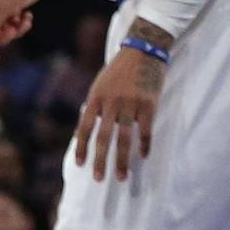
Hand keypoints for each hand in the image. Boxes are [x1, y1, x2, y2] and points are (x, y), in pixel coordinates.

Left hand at [73, 38, 165, 179]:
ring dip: (122, 159)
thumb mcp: (99, 86)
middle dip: (100, 160)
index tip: (80, 164)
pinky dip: (144, 144)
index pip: (84, 128)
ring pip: (125, 138)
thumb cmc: (117, 71)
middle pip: (103, 138)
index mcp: (95, 98)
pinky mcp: (149, 104)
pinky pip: (145, 130)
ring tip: (121, 176)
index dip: (81, 147)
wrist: (142, 51)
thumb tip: (83, 131)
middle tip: (99, 179)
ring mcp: (131, 104)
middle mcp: (111, 103)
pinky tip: (143, 156)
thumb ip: (93, 108)